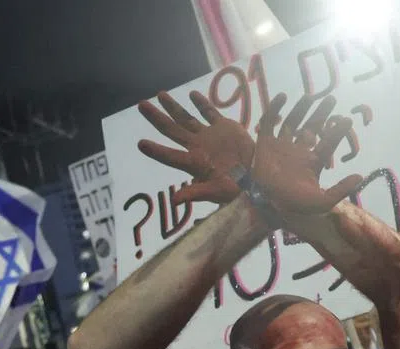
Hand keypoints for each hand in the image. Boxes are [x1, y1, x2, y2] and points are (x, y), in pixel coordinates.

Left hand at [138, 91, 254, 203]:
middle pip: (172, 131)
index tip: (140, 144)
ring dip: (173, 107)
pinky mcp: (224, 128)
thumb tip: (173, 201)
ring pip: (186, 118)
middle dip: (156, 118)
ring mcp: (209, 136)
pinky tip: (192, 95)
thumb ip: (196, 193)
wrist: (259, 176)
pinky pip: (210, 113)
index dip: (156, 151)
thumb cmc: (238, 189)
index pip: (171, 156)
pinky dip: (202, 104)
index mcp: (195, 162)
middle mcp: (198, 147)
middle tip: (141, 105)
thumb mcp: (217, 192)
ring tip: (160, 94)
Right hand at [250, 93, 361, 213]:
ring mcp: (282, 145)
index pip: (327, 142)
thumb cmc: (296, 204)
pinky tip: (283, 97)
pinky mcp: (265, 143)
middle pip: (311, 127)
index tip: (347, 120)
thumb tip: (360, 177)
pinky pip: (269, 122)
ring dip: (301, 109)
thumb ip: (341, 189)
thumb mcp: (322, 201)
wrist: (270, 205)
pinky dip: (274, 109)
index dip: (337, 131)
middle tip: (332, 99)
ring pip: (292, 121)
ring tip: (310, 96)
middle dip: (321, 114)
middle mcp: (298, 150)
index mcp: (313, 161)